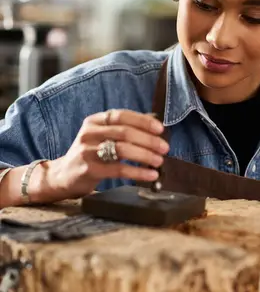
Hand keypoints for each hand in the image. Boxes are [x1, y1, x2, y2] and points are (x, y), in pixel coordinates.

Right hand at [40, 110, 168, 201]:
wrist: (63, 176)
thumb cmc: (90, 155)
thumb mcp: (103, 137)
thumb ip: (124, 129)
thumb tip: (154, 122)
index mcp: (94, 121)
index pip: (122, 115)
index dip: (143, 121)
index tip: (160, 128)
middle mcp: (89, 133)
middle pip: (125, 132)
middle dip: (148, 140)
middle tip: (164, 148)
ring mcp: (87, 151)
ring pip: (122, 149)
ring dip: (145, 155)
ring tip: (159, 161)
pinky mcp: (89, 169)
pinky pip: (118, 169)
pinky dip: (138, 172)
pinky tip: (150, 175)